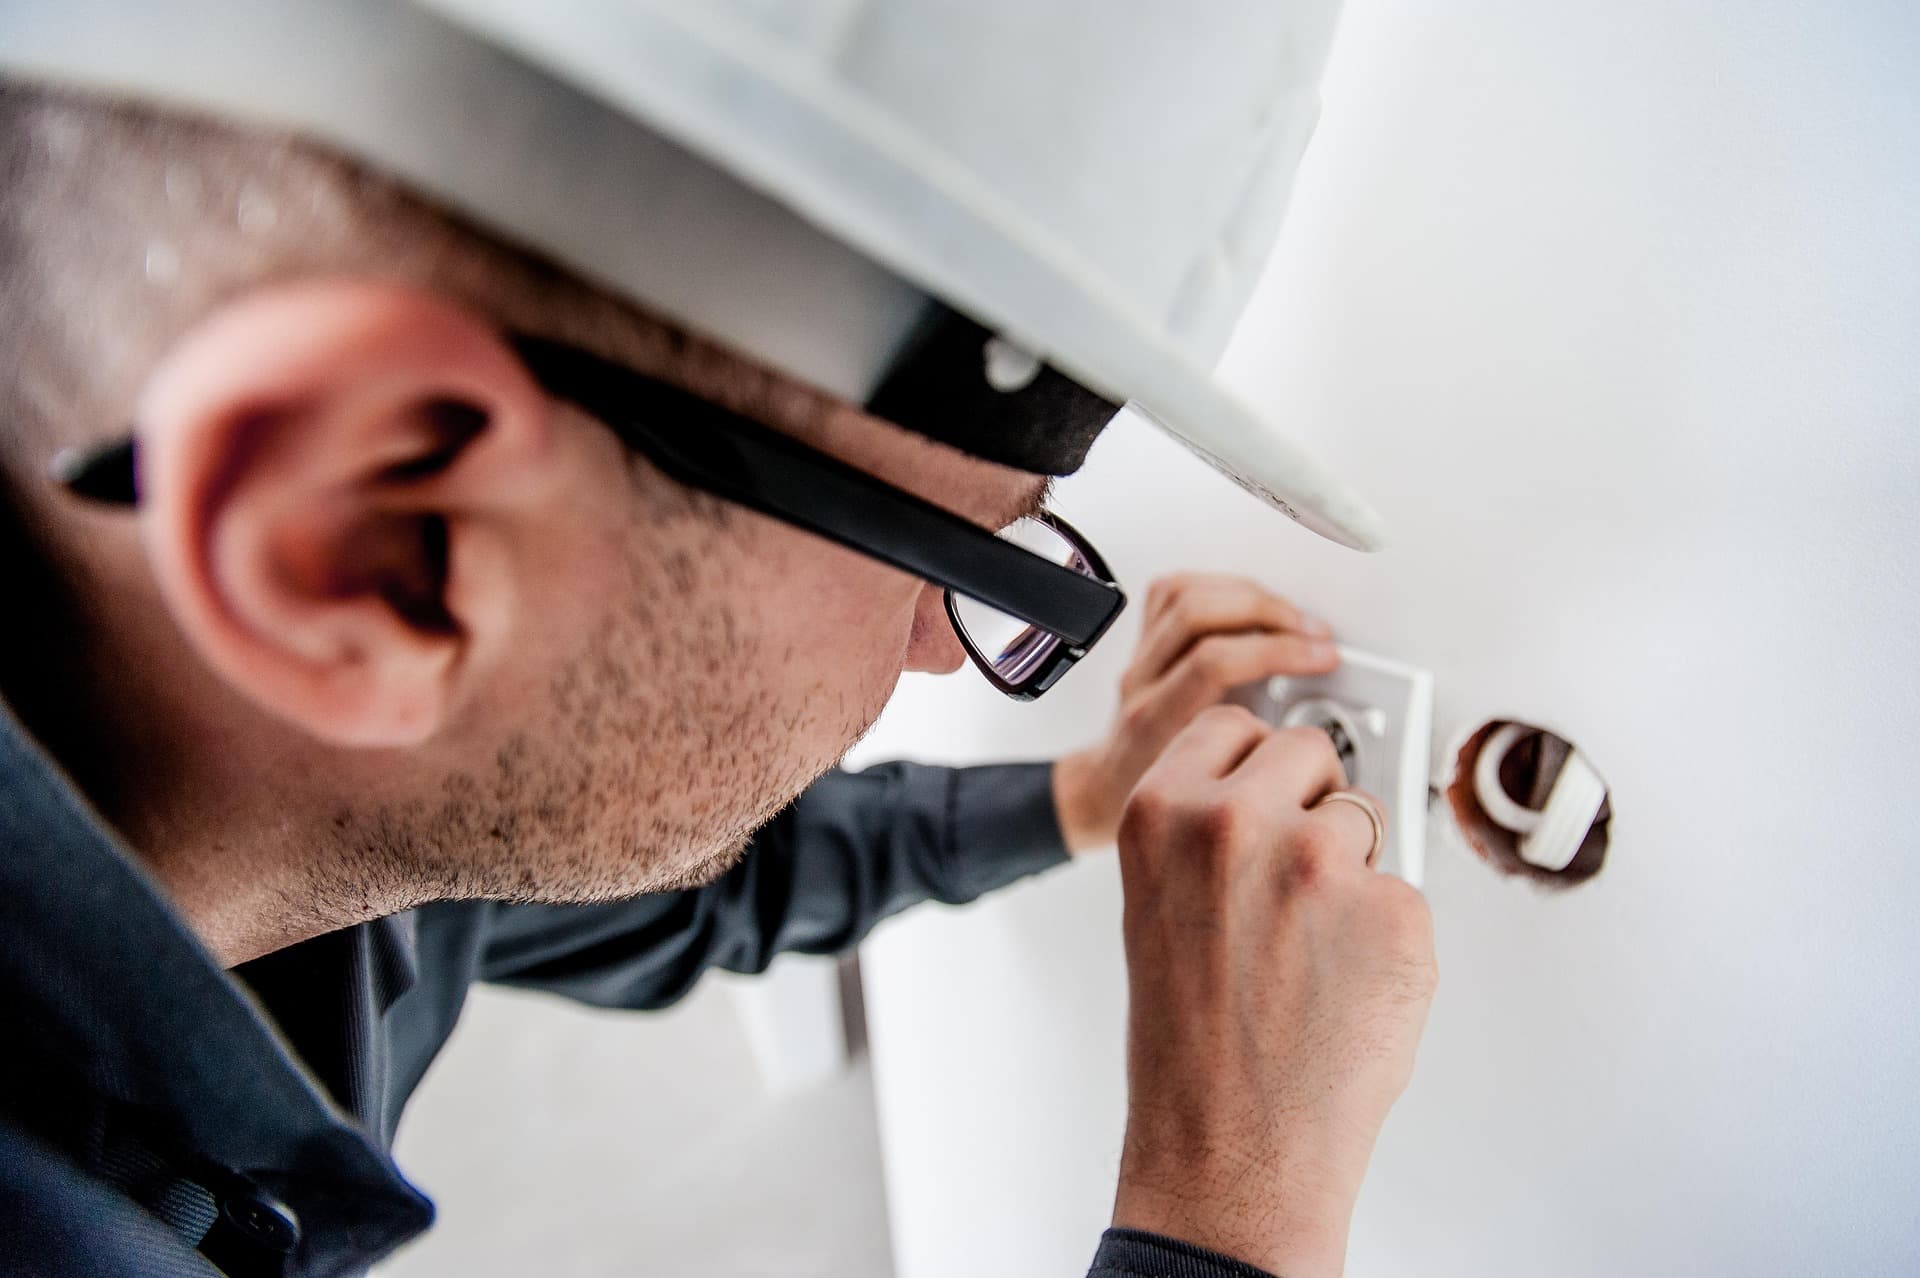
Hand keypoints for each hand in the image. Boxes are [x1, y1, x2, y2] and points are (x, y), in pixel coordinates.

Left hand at [1053, 574, 1337, 852]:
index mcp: (1156, 721)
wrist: (1109, 787)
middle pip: (1198, 613)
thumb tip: (1318, 736)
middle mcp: (1141, 681)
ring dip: (1250, 595)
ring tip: (1291, 617)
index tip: (1321, 658)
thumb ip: (1255, 761)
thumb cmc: (1157, 795)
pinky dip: (1220, 586)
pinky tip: (1249, 602)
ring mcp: (1139, 656)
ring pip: (1186, 593)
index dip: (1277, 651)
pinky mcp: (1142, 638)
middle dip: (1269, 613)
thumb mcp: (1213, 793)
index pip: (1214, 661)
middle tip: (1314, 634)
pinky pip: (1173, 589)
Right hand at [1110, 707, 1436, 1277]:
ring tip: (1312, 947)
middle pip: (1309, 751)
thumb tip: (1279, 794)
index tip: (1263, 791)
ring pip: (1367, 816)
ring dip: (1353, 867)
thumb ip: (1204, 830)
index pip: (1234, 724)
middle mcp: (1236, 821)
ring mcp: (1321, 862)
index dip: (1255, 765)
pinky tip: (1347, 984)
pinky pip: (1406, 890)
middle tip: (1292, 879)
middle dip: (1310, 801)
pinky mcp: (1394, 910)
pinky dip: (1388, 933)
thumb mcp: (1158, 904)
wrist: (1230, 1150)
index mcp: (1163, 811)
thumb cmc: (1189, 1043)